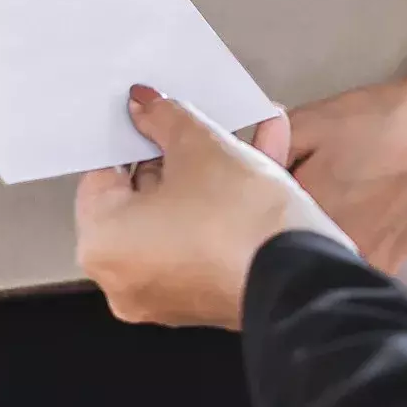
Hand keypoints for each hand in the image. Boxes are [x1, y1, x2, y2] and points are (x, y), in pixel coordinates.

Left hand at [75, 86, 349, 328]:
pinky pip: (205, 240)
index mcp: (102, 243)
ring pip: (182, 216)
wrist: (303, 276)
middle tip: (204, 127)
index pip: (103, 174)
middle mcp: (124, 277)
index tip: (156, 119)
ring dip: (214, 175)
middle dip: (180, 156)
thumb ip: (164, 118)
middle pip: (144, 197)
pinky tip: (266, 161)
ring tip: (250, 136)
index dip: (133, 138)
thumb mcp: (201, 146)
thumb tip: (145, 107)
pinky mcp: (205, 298)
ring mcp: (165, 294)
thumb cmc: (240, 220)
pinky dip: (226, 208)